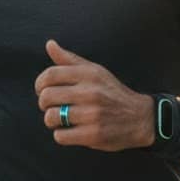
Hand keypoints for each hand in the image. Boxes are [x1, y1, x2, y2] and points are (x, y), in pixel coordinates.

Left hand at [35, 39, 154, 150]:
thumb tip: (49, 44)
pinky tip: (70, 131)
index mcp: (89, 74)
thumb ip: (70, 60)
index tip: (42, 90)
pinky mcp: (93, 134)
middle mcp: (90, 92)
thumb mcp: (95, 71)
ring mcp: (92, 114)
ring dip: (51, 120)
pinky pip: (61, 136)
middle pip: (47, 96)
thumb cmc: (112, 93)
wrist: (140, 117)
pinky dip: (61, 134)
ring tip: (60, 119)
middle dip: (43, 103)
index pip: (50, 74)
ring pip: (51, 117)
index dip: (39, 84)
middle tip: (51, 106)